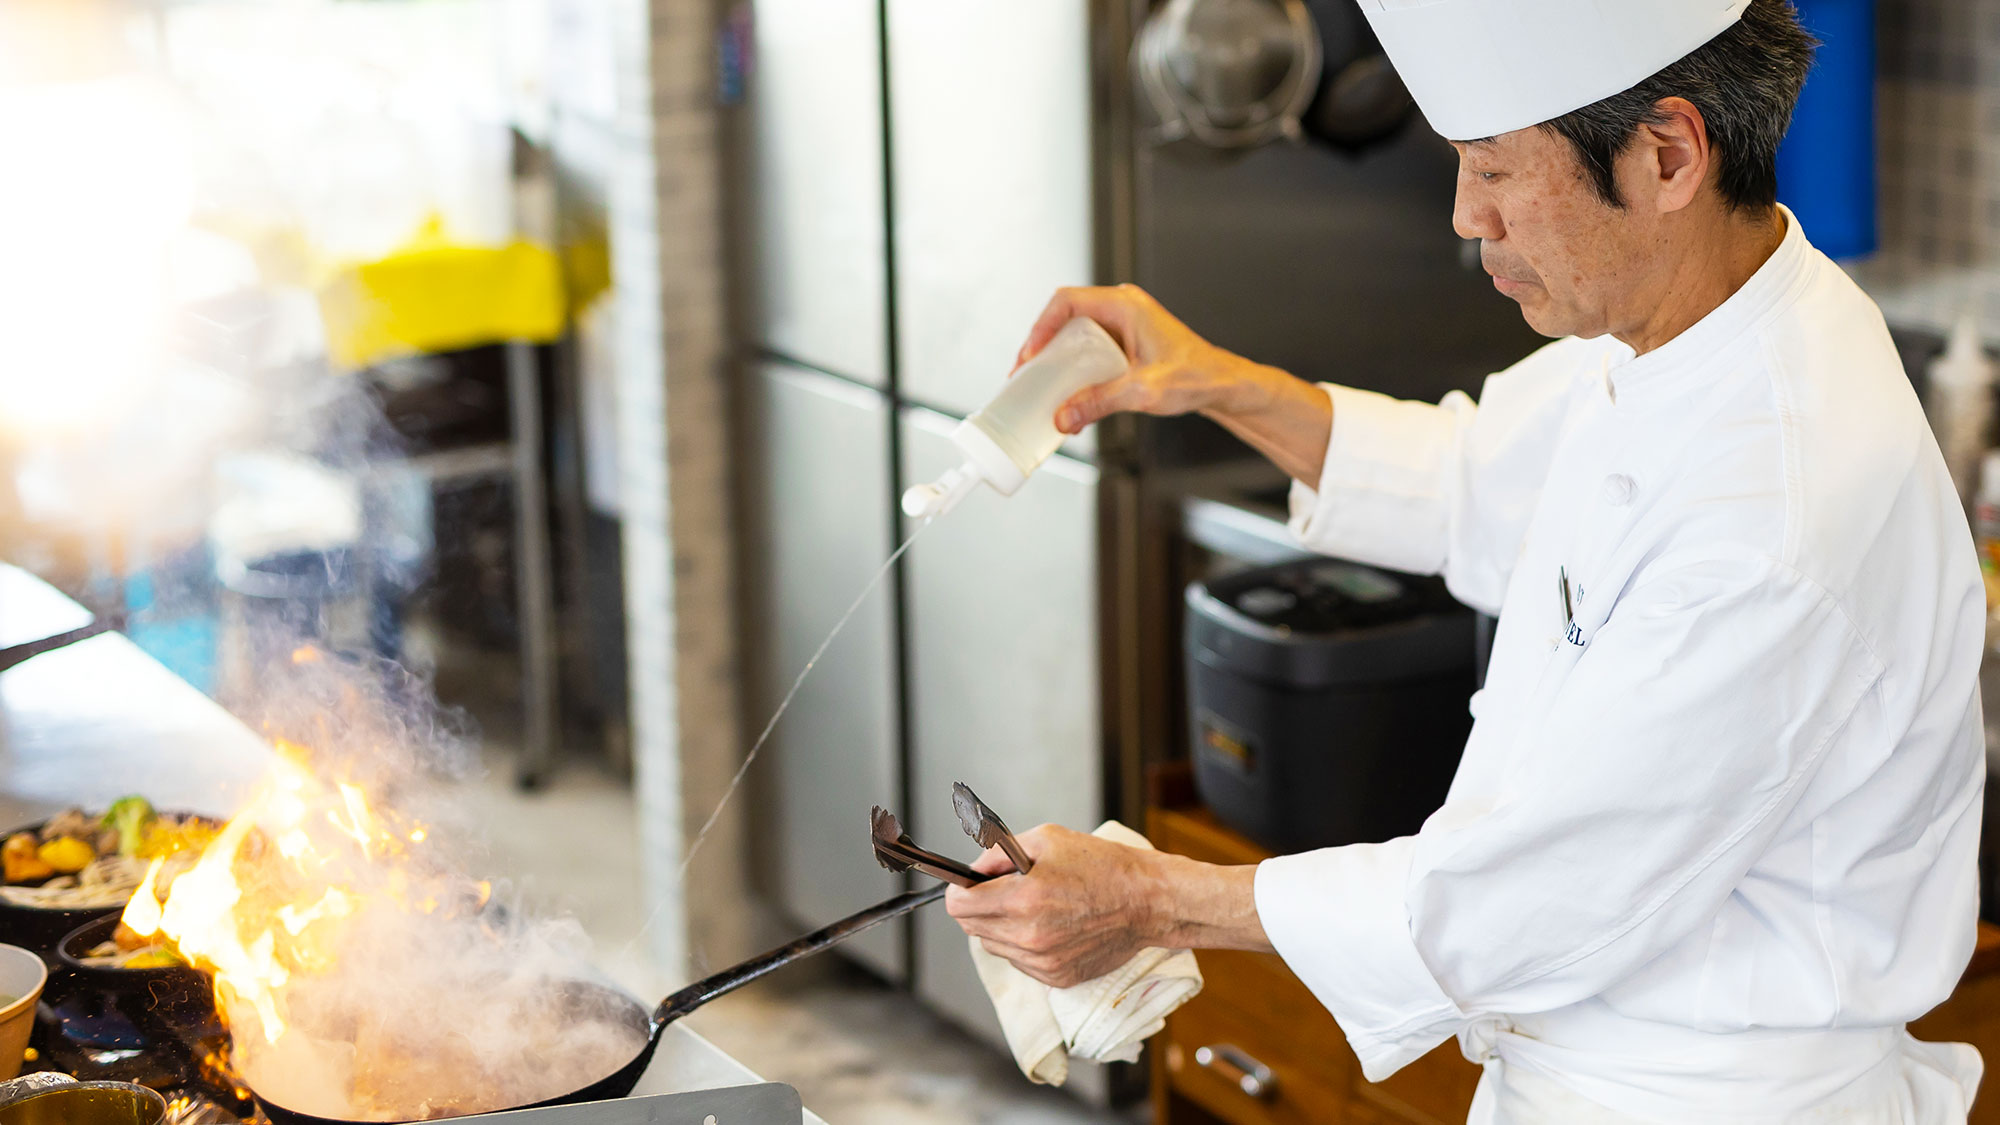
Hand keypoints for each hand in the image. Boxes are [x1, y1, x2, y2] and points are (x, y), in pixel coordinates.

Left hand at [944, 824, 1169, 988]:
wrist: (1147, 901)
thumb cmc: (1103, 866)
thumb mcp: (1046, 839)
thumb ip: (999, 853)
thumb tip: (972, 870)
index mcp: (1023, 899)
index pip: (958, 905)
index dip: (959, 890)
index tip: (968, 885)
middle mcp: (1029, 936)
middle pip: (972, 927)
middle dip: (980, 906)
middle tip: (1006, 890)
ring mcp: (1043, 962)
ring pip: (994, 946)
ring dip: (1002, 926)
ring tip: (1035, 906)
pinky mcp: (1056, 978)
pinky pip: (1020, 961)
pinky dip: (1025, 944)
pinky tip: (1051, 924)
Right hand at [1016, 285, 1251, 434]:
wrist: (1223, 385)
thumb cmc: (1197, 376)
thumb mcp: (1144, 391)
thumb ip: (1101, 402)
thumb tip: (1063, 415)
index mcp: (1125, 306)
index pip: (1066, 302)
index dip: (1040, 327)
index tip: (1029, 355)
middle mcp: (1122, 309)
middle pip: (1066, 318)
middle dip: (1043, 347)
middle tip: (1028, 376)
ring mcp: (1124, 325)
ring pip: (1076, 335)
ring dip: (1058, 361)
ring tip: (1044, 387)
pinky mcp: (1125, 343)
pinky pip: (1090, 350)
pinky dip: (1076, 370)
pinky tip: (1072, 396)